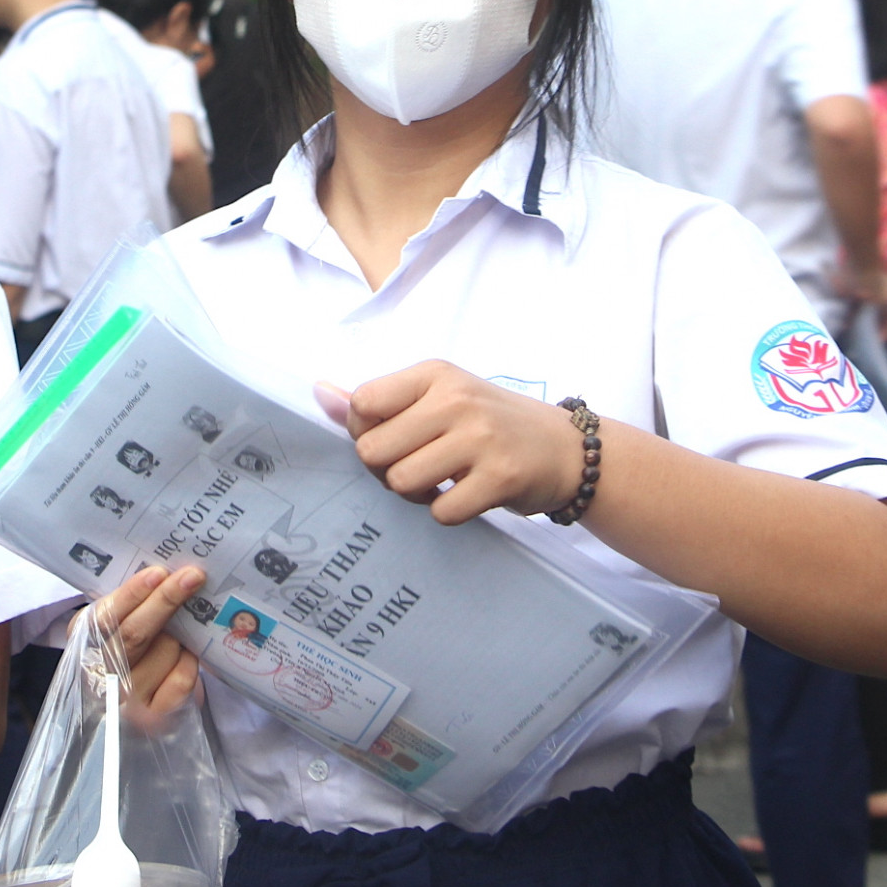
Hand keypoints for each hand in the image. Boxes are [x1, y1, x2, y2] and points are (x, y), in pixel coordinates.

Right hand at [93, 566, 204, 719]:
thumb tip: (163, 575)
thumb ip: (127, 607)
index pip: (106, 618)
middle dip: (166, 600)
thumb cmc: (127, 653)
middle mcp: (100, 676)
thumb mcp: (114, 628)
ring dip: (181, 635)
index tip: (158, 573)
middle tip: (192, 576)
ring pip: (165, 651)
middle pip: (135, 634)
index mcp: (84, 642)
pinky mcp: (155, 719)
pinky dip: (189, 661)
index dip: (132, 595)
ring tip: (182, 630)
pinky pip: (182, 678)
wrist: (129, 708)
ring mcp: (127, 702)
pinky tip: (185, 656)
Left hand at [321, 362, 581, 525]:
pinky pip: (441, 511)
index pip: (362, 405)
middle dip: (387, 471)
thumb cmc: (489, 424)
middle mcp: (456, 400)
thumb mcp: (438, 398)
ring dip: (414, 495)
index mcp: (435, 374)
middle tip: (417, 468)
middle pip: (373, 451)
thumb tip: (319, 393)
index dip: (365, 434)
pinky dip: (447, 512)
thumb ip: (380, 402)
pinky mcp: (501, 477)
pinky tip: (465, 496)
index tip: (393, 440)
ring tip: (440, 483)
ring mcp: (481, 438)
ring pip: (402, 482)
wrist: (568, 450)